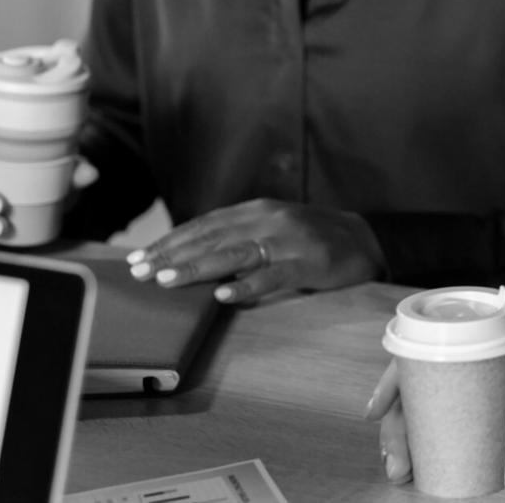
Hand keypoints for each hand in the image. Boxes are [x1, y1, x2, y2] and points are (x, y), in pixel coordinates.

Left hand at [125, 198, 385, 303]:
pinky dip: (247, 285)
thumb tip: (189, 253)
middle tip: (139, 271)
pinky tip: (224, 295)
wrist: (365, 239)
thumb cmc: (311, 237)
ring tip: (167, 280)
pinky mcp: (309, 263)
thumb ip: (238, 235)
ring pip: (236, 254)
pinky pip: (273, 275)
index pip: (204, 225)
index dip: (171, 241)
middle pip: (212, 238)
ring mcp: (289, 241)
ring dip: (199, 267)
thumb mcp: (273, 227)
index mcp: (257, 210)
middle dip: (172, 255)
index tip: (139, 257)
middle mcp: (269, 220)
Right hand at [366, 305, 504, 482]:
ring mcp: (450, 380)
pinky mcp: (458, 399)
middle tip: (396, 466)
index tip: (374, 413)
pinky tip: (407, 460)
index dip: (388, 385)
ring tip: (397, 470)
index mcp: (461, 345)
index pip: (411, 360)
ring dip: (398, 438)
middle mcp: (448, 361)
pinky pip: (427, 413)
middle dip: (394, 431)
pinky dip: (415, 436)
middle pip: (408, 392)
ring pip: (411, 405)